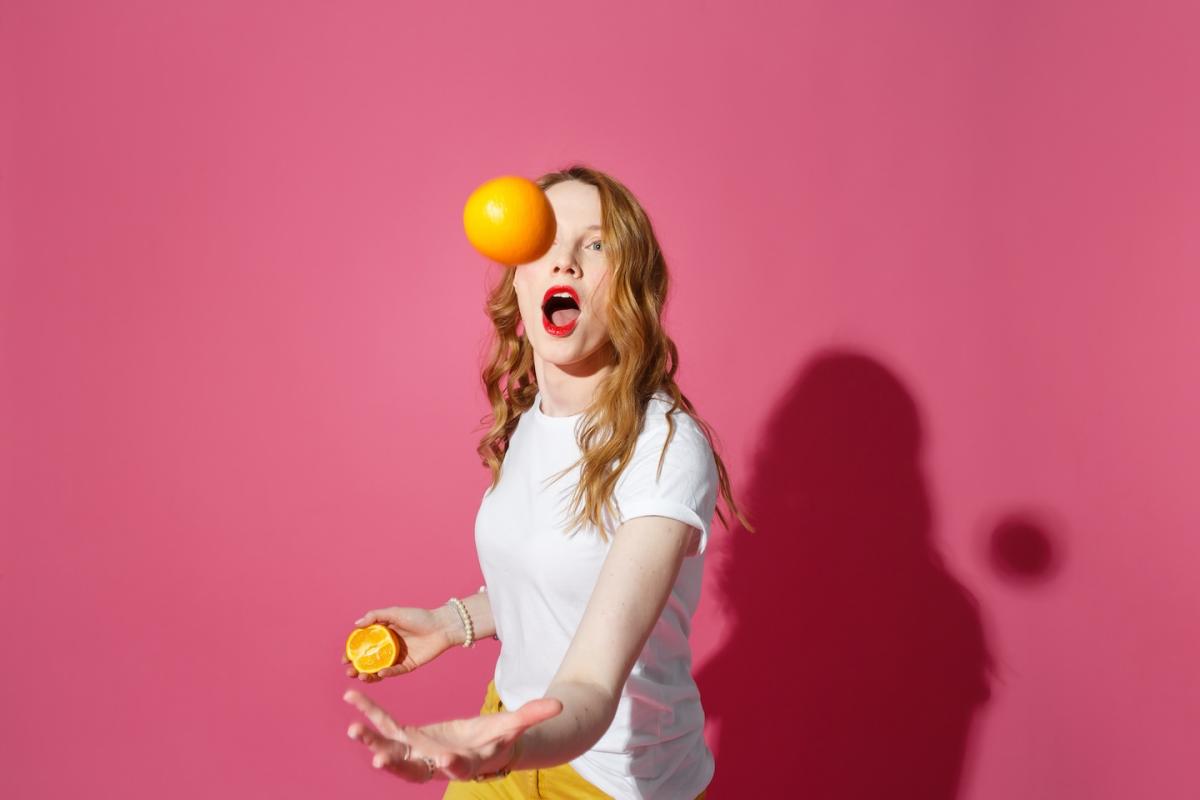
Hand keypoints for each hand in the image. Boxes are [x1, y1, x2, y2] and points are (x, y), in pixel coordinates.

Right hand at [343, 606, 452, 682]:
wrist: (442, 626)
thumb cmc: (419, 617)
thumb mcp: (395, 613)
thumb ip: (375, 616)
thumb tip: (356, 624)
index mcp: (384, 635)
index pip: (364, 646)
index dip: (353, 652)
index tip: (344, 659)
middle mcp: (389, 647)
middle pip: (369, 660)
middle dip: (357, 667)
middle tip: (349, 671)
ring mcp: (398, 657)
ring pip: (379, 669)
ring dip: (369, 674)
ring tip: (360, 676)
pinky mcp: (409, 665)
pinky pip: (395, 671)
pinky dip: (387, 674)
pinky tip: (379, 673)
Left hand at [343, 688, 561, 781]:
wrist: (477, 748)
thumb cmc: (496, 739)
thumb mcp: (513, 726)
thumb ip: (531, 715)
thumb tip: (559, 704)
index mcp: (464, 762)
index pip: (457, 767)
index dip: (452, 765)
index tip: (445, 759)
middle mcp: (435, 762)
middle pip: (414, 768)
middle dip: (396, 764)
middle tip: (378, 760)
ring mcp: (418, 751)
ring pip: (392, 750)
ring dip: (372, 742)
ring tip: (353, 730)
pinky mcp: (407, 737)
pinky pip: (385, 726)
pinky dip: (369, 714)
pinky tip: (353, 699)